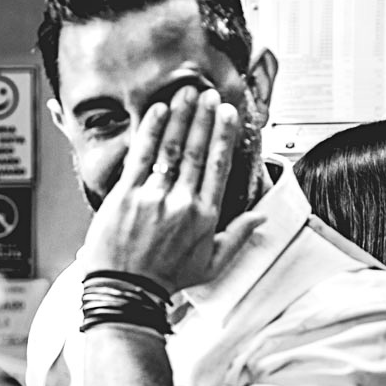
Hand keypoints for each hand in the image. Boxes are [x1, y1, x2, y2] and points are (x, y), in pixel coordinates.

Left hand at [81, 87, 263, 291]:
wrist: (124, 290)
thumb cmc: (164, 279)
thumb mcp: (210, 265)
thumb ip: (236, 237)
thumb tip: (260, 218)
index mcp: (204, 216)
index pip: (219, 166)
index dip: (224, 136)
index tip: (228, 115)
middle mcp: (181, 202)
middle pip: (197, 151)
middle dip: (204, 118)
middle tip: (209, 95)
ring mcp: (152, 197)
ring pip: (171, 149)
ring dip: (181, 117)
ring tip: (187, 94)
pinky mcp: (124, 196)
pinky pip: (140, 156)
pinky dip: (150, 131)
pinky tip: (158, 111)